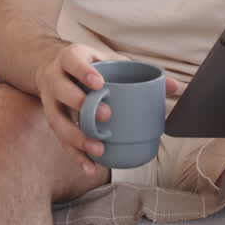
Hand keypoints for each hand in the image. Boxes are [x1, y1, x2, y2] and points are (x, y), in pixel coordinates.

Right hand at [34, 44, 181, 174]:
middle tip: (106, 116)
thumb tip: (174, 87)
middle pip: (62, 90)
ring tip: (98, 149)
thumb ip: (138, 71)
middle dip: (81, 104)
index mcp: (69, 58)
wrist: (49, 67)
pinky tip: (89, 166)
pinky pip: (60, 139)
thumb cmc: (86, 65)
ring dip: (77, 137)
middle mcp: (54, 78)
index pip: (73, 62)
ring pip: (57, 120)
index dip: (84, 73)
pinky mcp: (52, 119)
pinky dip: (75, 154)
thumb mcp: (108, 60)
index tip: (100, 84)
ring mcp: (50, 100)